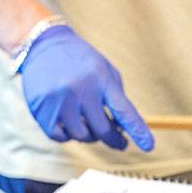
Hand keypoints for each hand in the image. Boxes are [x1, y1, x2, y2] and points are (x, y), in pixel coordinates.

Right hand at [19, 25, 153, 151]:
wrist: (44, 46)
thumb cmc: (80, 60)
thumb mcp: (103, 69)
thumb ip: (115, 96)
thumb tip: (122, 129)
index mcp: (101, 77)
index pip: (123, 109)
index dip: (137, 129)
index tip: (149, 146)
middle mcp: (80, 89)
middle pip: (103, 130)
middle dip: (114, 139)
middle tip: (120, 142)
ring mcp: (60, 101)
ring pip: (82, 136)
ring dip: (89, 134)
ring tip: (88, 120)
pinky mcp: (42, 111)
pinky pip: (61, 137)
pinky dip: (68, 134)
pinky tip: (70, 121)